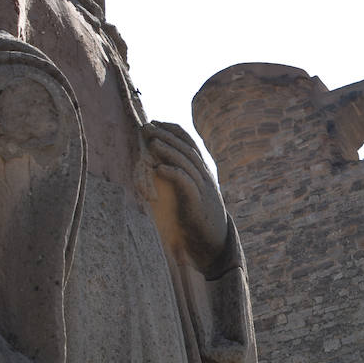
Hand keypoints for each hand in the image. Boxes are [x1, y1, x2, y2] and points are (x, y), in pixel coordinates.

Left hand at [144, 122, 228, 267]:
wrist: (214, 240)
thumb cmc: (198, 216)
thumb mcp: (192, 192)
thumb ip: (182, 177)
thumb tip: (162, 163)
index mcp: (203, 171)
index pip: (190, 143)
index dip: (174, 130)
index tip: (157, 122)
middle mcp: (204, 176)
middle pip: (186, 149)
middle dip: (167, 136)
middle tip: (149, 127)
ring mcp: (202, 188)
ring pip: (186, 163)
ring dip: (168, 151)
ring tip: (153, 142)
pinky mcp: (197, 202)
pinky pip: (186, 184)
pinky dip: (173, 173)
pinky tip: (160, 168)